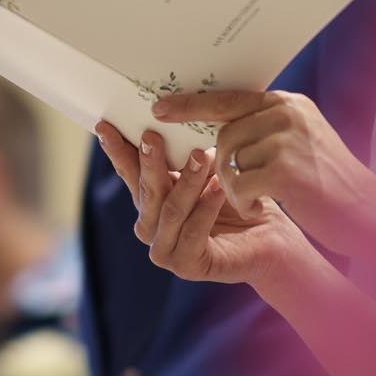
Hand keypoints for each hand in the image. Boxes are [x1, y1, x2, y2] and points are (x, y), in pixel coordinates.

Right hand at [95, 123, 315, 286]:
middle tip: (152, 136)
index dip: (117, 150)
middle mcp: (151, 226)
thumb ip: (184, 152)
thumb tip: (169, 110)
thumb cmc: (239, 200)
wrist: (269, 239)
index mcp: (151, 202)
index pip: (129, 172)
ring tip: (201, 155)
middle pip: (147, 190)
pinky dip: (206, 208)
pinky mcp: (185, 266)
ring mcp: (164, 249)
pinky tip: (219, 188)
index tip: (105, 125)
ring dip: (186, 181)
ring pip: (171, 209)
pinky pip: (193, 232)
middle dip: (150, 162)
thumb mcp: (208, 169)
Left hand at [150, 90, 375, 254]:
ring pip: (228, 162)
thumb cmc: (327, 182)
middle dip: (222, 165)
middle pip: (224, 136)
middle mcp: (285, 114)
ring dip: (234, 187)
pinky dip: (243, 201)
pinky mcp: (284, 171)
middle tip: (239, 187)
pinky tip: (260, 208)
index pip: (227, 99)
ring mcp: (285, 140)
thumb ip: (265, 128)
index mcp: (286, 103)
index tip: (158, 109)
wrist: (366, 211)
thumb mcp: (300, 141)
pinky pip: (238, 185)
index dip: (191, 105)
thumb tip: (221, 129)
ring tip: (258, 198)